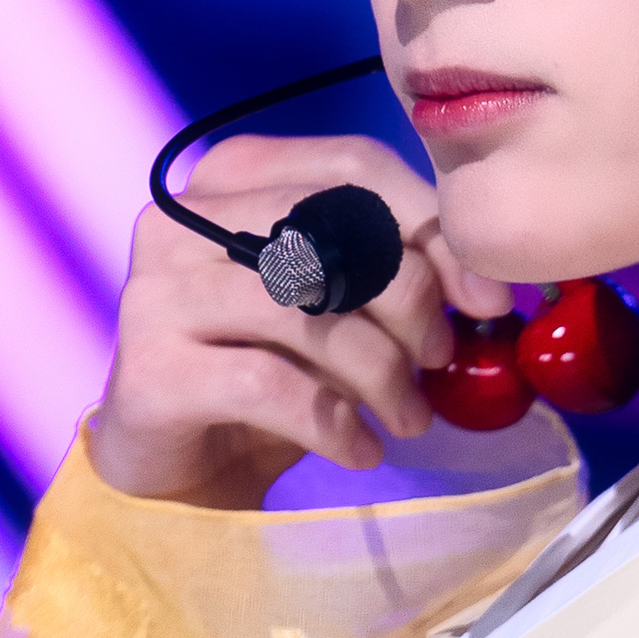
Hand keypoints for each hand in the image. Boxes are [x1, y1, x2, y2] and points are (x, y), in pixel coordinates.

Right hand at [90, 134, 512, 507]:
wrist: (183, 469)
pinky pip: (270, 385)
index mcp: (235, 177)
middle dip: (410, 299)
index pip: (354, 168)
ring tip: (409, 418)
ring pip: (305, 310)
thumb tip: (489, 290)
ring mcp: (157, 291)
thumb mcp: (345, 313)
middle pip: (332, 230)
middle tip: (439, 360)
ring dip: (381, 372)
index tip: (487, 300)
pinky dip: (334, 424)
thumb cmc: (273, 376)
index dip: (434, 228)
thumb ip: (402, 274)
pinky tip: (361, 450)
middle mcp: (183, 218)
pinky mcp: (149, 370)